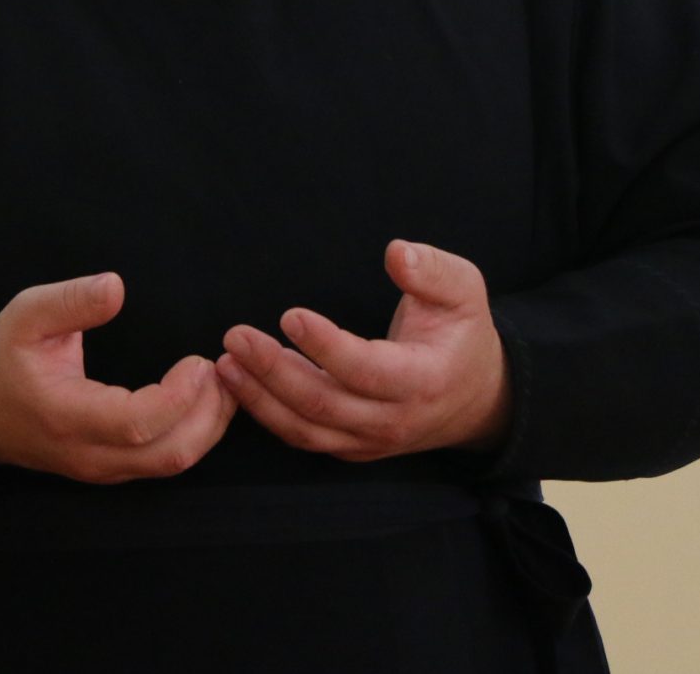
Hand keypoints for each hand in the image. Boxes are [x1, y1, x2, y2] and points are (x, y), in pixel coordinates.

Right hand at [0, 271, 235, 482]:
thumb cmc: (2, 359)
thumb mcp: (24, 316)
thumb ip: (70, 301)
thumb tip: (116, 287)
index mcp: (67, 416)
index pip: (137, 424)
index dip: (178, 397)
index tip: (198, 361)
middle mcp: (89, 454)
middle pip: (168, 454)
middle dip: (209, 413)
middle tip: (222, 367)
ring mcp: (101, 468)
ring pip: (172, 463)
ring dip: (208, 425)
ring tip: (223, 380)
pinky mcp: (111, 468)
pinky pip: (163, 461)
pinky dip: (194, 433)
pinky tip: (204, 399)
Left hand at [217, 240, 511, 461]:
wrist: (474, 398)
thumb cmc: (461, 333)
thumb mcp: (465, 291)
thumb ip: (433, 271)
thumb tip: (397, 253)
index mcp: (422, 380)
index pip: (366, 370)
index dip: (326, 347)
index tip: (290, 315)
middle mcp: (393, 419)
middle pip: (323, 404)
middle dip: (273, 371)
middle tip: (236, 336)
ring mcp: (369, 440)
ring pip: (306, 428)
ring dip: (260, 398)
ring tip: (225, 362)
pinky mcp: (349, 446)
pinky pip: (303, 436)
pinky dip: (268, 414)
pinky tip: (240, 383)